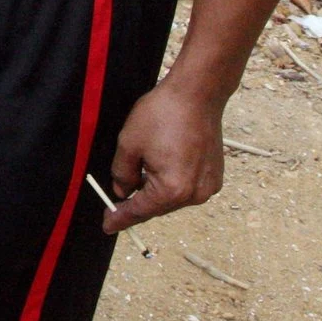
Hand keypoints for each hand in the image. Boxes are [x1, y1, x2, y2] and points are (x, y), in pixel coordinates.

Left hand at [101, 83, 224, 233]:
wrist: (197, 94)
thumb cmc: (163, 114)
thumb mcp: (129, 144)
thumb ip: (121, 174)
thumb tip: (123, 192)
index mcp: (172, 190)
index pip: (139, 211)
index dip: (120, 218)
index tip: (107, 226)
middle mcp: (195, 194)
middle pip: (157, 207)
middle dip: (137, 203)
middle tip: (115, 203)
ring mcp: (208, 187)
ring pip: (172, 198)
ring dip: (154, 192)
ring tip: (139, 175)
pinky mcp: (214, 176)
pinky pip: (186, 188)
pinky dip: (171, 183)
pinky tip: (160, 166)